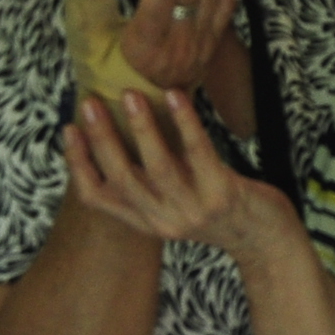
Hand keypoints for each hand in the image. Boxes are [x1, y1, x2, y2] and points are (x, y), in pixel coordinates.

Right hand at [63, 89, 293, 259]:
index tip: (68, 129)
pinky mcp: (222, 196)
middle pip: (121, 179)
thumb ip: (150, 179)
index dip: (78, 163)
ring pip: (157, 167)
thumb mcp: (176, 202)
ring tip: (130, 94)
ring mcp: (193, 211)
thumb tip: (124, 129)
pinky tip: (175, 96)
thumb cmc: (219, 208)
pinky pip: (198, 153)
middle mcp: (164, 221)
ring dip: (140, 128)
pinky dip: (185, 122)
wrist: (266, 240)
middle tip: (89, 103)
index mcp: (146, 221)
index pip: (97, 197)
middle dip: (101, 139)